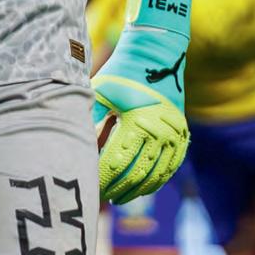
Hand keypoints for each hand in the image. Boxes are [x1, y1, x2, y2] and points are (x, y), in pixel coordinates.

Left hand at [91, 0, 190, 202]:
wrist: (156, 56)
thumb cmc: (120, 74)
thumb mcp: (99, 93)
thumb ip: (87, 122)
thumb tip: (71, 151)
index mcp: (137, 121)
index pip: (117, 163)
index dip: (103, 180)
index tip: (90, 188)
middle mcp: (160, 131)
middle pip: (136, 174)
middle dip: (118, 189)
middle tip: (102, 198)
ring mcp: (175, 135)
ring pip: (156, 176)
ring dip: (137, 190)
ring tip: (119, 197)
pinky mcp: (183, 136)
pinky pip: (170, 168)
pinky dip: (155, 181)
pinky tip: (141, 189)